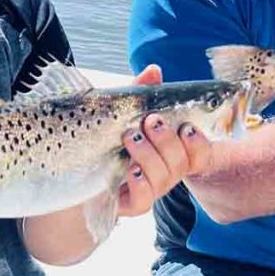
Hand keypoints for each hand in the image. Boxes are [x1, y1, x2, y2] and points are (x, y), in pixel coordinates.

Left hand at [116, 63, 213, 216]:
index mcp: (170, 152)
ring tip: (131, 137)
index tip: (186, 127)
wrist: (74, 171)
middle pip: (179, 164)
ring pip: (163, 179)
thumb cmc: (107, 138)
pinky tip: (131, 170)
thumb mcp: (122, 113)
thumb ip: (140, 94)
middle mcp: (163, 173)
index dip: (199, 144)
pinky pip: (143, 201)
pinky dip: (140, 184)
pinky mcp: (128, 205)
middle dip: (167, 141)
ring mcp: (148, 190)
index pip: (199, 154)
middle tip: (150, 122)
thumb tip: (153, 70)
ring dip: (150, 156)